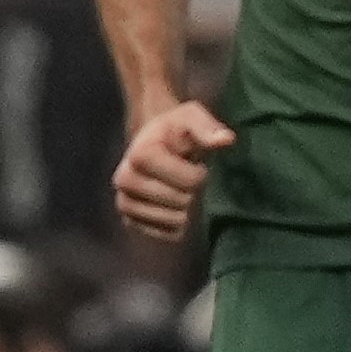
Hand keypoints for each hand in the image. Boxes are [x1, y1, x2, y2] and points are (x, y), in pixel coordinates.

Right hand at [112, 100, 236, 241]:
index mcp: (139, 154)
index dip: (200, 174)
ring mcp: (124, 202)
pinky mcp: (128, 220)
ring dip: (185, 210)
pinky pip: (163, 234)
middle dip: (191, 192)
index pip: (190, 181)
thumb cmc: (174, 130)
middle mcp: (124, 180)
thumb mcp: (192, 117)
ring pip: (172, 221)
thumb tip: (226, 139)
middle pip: (181, 202)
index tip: (194, 163)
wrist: (150, 141)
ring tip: (178, 191)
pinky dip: (175, 225)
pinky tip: (174, 208)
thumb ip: (207, 128)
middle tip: (185, 178)